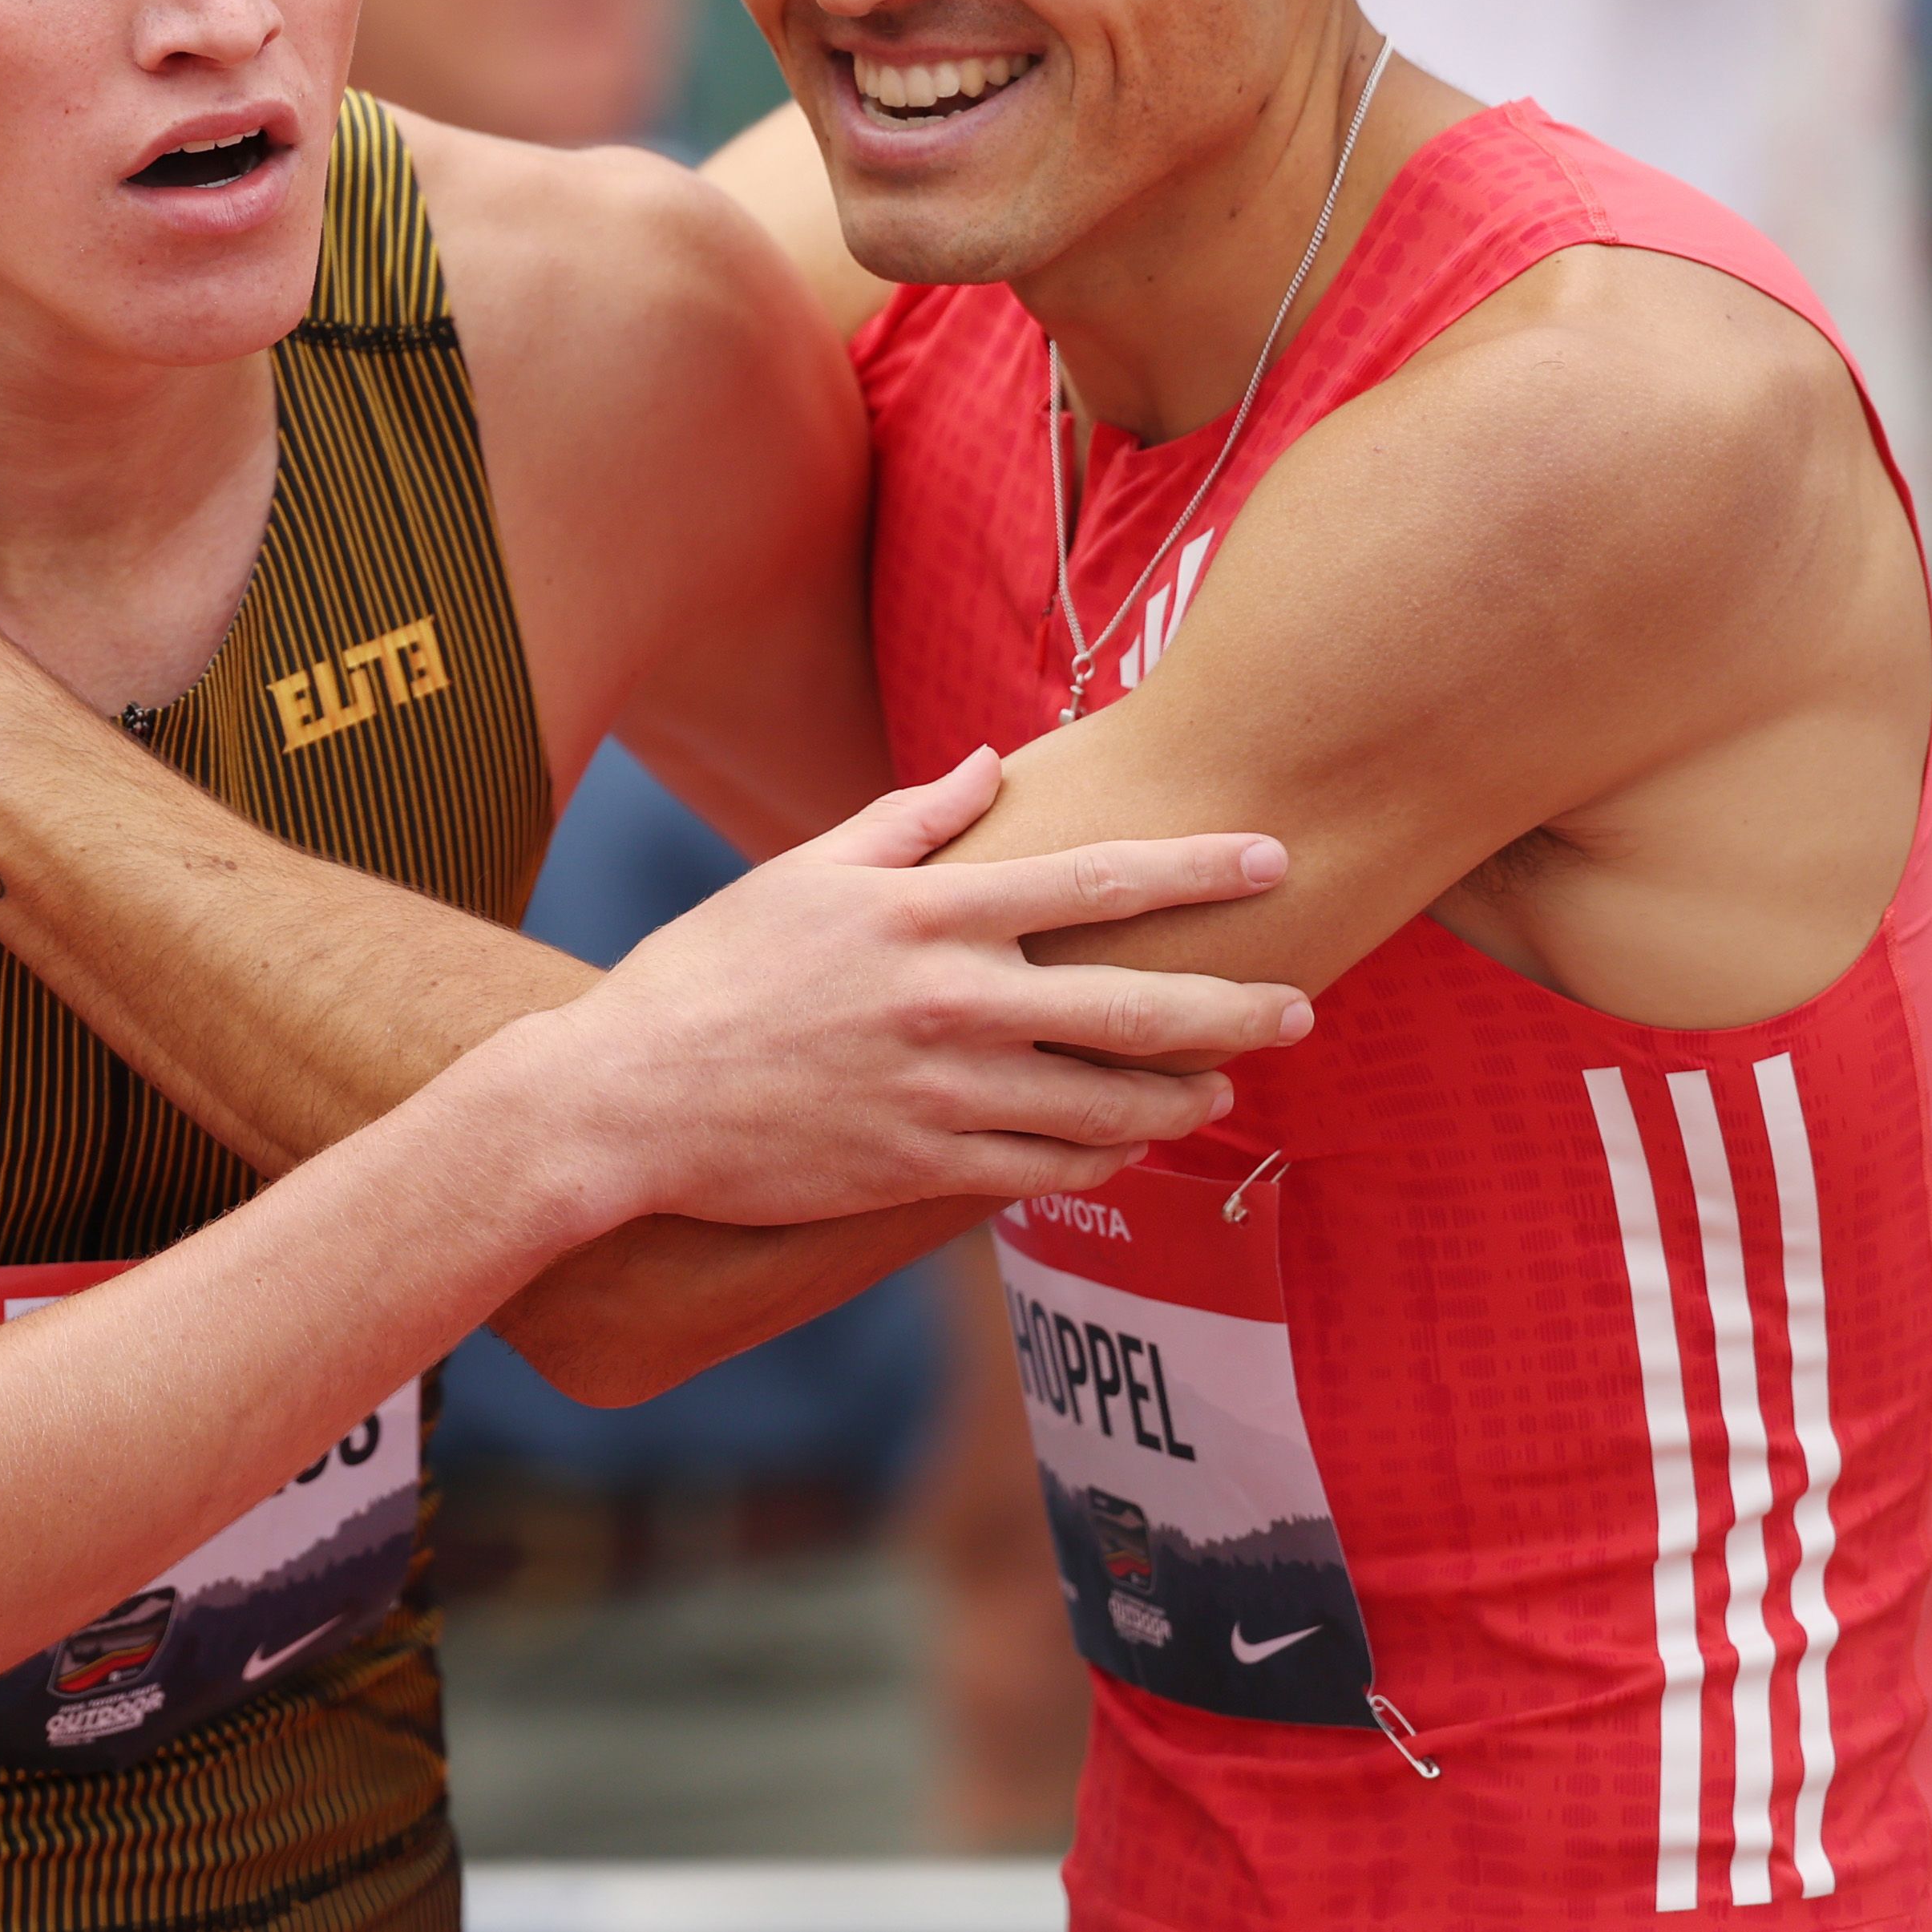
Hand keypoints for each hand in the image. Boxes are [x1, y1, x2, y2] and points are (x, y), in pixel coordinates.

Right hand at [513, 748, 1305, 1231]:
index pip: (1099, 880)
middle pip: (1137, 1006)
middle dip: (1235, 1007)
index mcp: (930, 913)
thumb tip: (992, 762)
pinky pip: (1048, 1168)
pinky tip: (1128, 1147)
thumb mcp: (806, 872)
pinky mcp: (925, 1168)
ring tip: (1223, 1086)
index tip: (1273, 859)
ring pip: (1109, 1105)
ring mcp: (946, 1095)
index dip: (1199, 870)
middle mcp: (955, 1003)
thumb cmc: (712, 971)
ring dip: (1183, 1098)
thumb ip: (910, 818)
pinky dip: (1103, 1158)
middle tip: (1299, 1006)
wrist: (632, 1099)